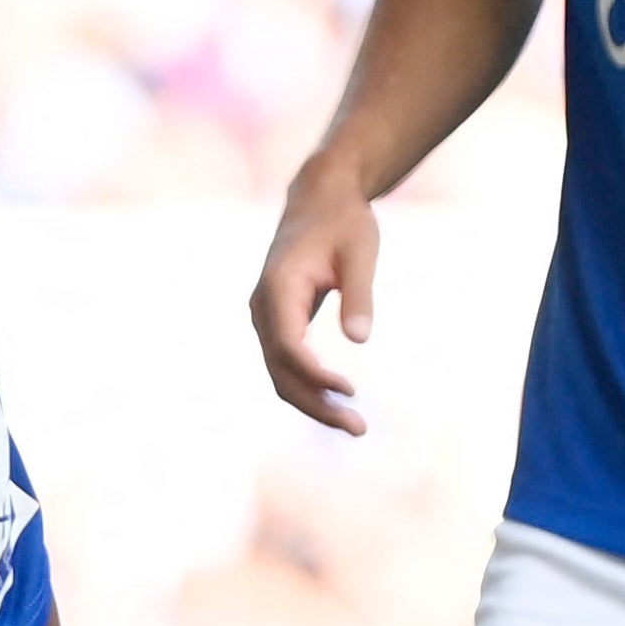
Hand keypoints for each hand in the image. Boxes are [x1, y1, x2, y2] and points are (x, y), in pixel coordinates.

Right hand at [248, 162, 383, 434]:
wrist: (320, 198)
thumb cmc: (344, 221)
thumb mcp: (361, 252)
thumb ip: (359, 294)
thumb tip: (360, 340)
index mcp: (279, 286)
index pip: (287, 344)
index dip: (315, 374)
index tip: (350, 391)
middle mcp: (263, 306)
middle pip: (280, 370)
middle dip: (316, 403)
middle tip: (358, 428)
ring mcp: (265, 317)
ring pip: (280, 374)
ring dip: (313, 402)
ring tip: (354, 425)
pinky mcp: (276, 322)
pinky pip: (286, 364)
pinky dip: (309, 387)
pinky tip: (339, 401)